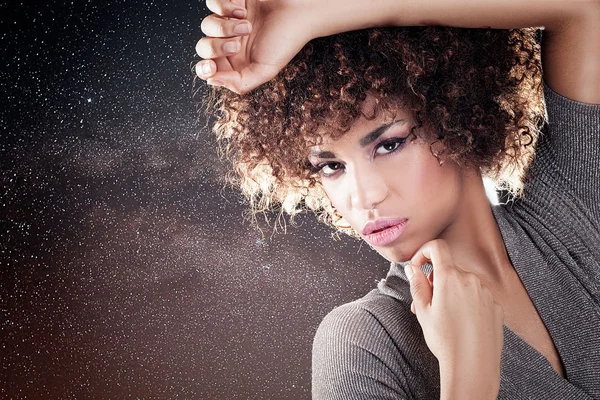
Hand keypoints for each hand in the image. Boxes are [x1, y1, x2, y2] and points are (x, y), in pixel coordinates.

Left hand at [195, 0, 315, 93]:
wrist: (299, 10)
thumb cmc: (287, 40)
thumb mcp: (265, 70)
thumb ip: (240, 82)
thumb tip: (212, 81)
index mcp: (237, 63)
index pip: (208, 69)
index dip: (204, 69)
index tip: (211, 66)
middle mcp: (231, 43)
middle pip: (204, 47)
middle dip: (216, 46)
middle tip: (237, 44)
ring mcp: (229, 21)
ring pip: (207, 25)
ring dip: (224, 26)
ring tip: (247, 25)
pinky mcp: (232, 1)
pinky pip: (213, 4)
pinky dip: (225, 7)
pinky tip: (244, 11)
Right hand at [406, 239, 503, 395]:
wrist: (473, 366)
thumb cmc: (445, 340)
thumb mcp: (423, 312)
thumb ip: (417, 285)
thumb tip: (413, 268)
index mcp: (450, 278)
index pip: (438, 247)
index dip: (424, 251)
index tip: (418, 264)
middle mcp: (470, 280)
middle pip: (449, 269)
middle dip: (436, 280)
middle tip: (426, 303)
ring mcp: (486, 293)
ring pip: (464, 283)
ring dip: (452, 292)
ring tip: (444, 317)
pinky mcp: (496, 306)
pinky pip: (478, 297)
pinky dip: (467, 303)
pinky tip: (462, 324)